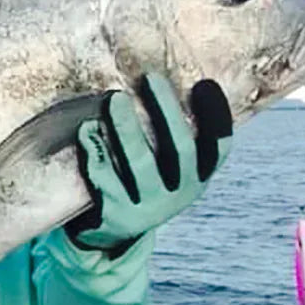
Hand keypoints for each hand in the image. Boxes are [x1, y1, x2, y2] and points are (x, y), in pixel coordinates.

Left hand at [65, 73, 234, 255]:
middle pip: (181, 152)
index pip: (217, 148)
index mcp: (198, 177)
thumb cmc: (141, 180)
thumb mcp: (165, 164)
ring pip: (141, 166)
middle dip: (167, 113)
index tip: (204, 83)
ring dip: (128, 130)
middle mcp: (180, 194)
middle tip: (150, 77)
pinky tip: (87, 129)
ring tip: (115, 98)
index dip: (216, 117)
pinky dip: (96, 153)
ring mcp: (149, 208)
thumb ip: (170, 132)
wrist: (112, 232)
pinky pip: (105, 181)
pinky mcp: (116, 216)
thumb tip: (169, 72)